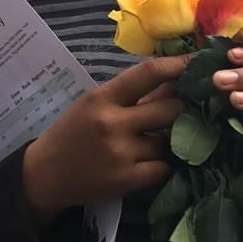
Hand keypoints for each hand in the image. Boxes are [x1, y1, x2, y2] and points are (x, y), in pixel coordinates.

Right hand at [22, 55, 189, 222]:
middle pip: (171, 109)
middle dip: (178, 111)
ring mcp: (121, 152)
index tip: (199, 62)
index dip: (178, 65)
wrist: (44, 174)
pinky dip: (160, 165)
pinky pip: (164, 167)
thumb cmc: (71, 134)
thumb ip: (130, 96)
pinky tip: (146, 163)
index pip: (148, 73)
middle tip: (175, 114)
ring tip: (152, 142)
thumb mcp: (93, 106)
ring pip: (170, 141)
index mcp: (102, 98)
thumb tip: (174, 83)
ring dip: (168, 141)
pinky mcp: (127, 179)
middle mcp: (112, 123)